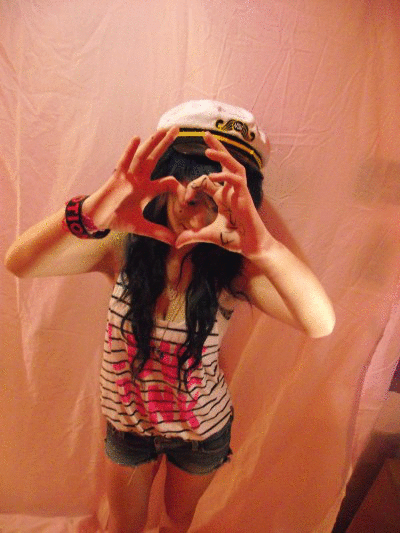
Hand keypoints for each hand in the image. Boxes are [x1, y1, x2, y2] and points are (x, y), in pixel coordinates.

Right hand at [83, 128, 179, 244]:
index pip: (167, 182)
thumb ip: (158, 232)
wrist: (97, 218)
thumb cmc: (117, 218)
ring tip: (163, 130)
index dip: (178, 185)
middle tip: (177, 129)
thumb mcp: (141, 227)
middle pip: (155, 158)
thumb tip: (174, 241)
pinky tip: (137, 138)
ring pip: (143, 156)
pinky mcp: (116, 178)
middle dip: (165, 144)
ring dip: (153, 143)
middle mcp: (139, 179)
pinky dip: (130, 151)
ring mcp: (128, 176)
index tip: (189, 190)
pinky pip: (124, 162)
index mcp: (147, 189)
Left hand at [175, 132, 273, 257]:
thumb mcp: (209, 235)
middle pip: (225, 161)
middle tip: (205, 133)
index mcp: (223, 195)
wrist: (252, 246)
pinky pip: (236, 179)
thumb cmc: (235, 239)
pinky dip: (225, 176)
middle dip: (216, 147)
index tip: (186, 200)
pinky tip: (213, 175)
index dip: (193, 187)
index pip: (206, 180)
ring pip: (232, 165)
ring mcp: (239, 191)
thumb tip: (176, 242)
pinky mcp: (245, 196)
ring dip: (221, 155)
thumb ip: (193, 236)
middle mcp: (231, 189)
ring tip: (208, 149)